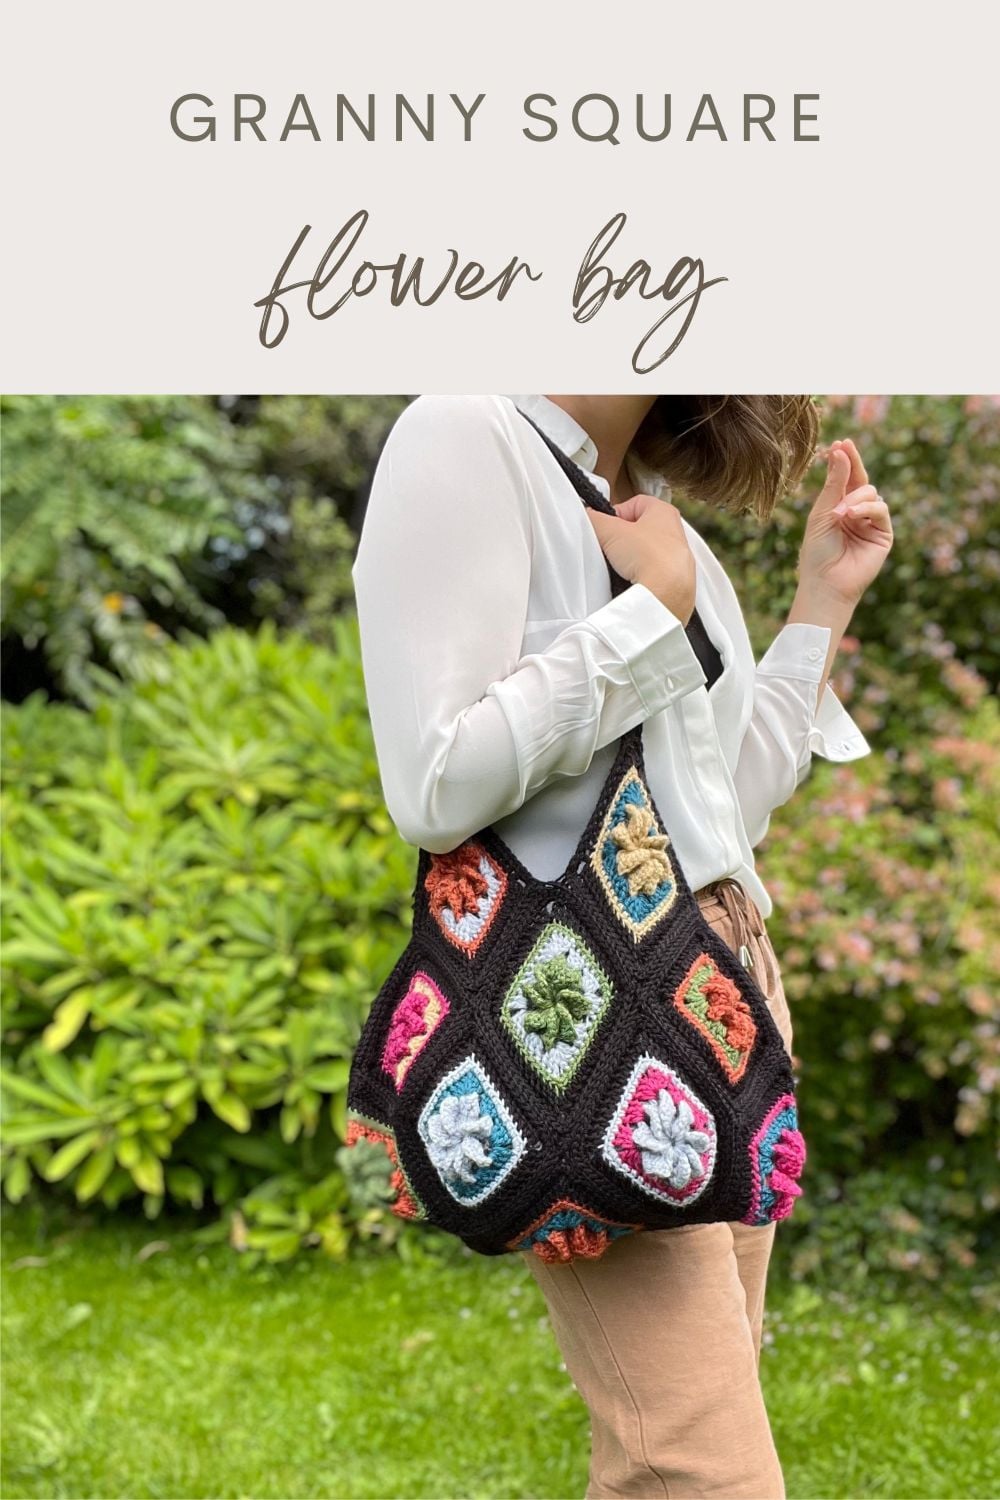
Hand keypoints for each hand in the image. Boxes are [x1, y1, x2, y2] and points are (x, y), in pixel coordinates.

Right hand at [588, 494, 696, 622]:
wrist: (665, 594)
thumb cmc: (648, 557)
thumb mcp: (609, 531)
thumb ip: (594, 519)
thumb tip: (586, 517)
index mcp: (665, 512)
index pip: (635, 503)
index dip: (616, 513)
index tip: (604, 526)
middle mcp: (676, 533)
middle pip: (640, 529)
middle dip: (622, 538)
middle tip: (609, 547)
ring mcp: (679, 559)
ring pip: (646, 553)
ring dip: (630, 559)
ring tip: (619, 567)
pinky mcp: (676, 582)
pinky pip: (652, 574)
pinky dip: (640, 577)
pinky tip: (630, 581)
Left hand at [797, 437, 893, 604]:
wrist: (824, 582)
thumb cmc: (817, 551)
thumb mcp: (821, 513)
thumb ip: (833, 484)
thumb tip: (840, 451)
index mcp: (838, 508)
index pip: (846, 479)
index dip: (845, 461)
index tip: (840, 442)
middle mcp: (856, 513)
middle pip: (862, 480)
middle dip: (852, 466)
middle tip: (841, 449)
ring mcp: (871, 523)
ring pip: (872, 493)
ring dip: (855, 498)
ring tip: (840, 513)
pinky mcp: (883, 534)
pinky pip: (882, 510)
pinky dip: (867, 509)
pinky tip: (851, 516)